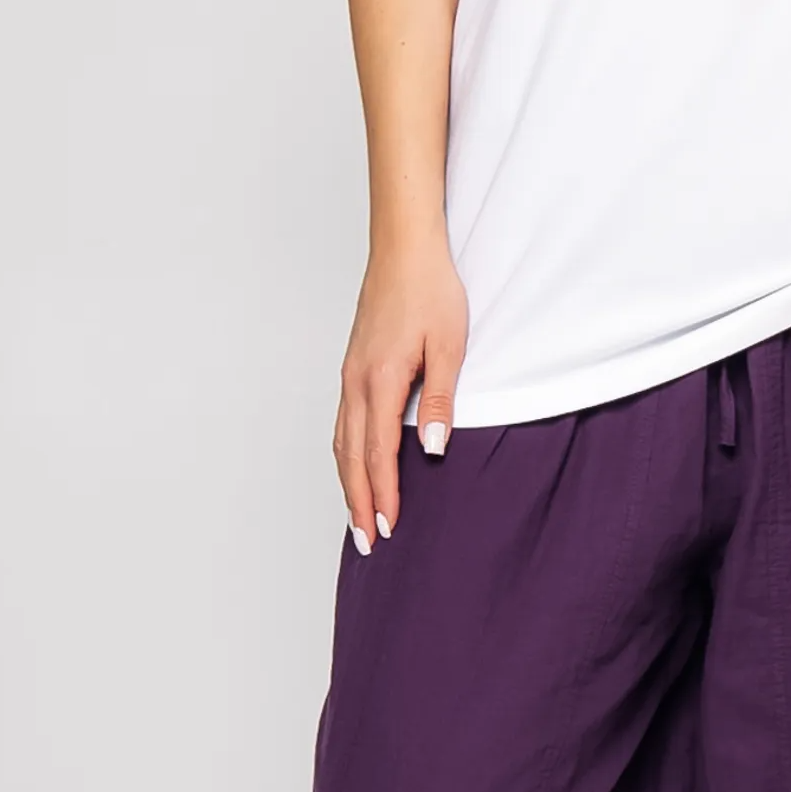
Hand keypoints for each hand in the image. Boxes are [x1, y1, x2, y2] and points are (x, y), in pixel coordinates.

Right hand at [335, 236, 468, 551]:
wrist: (404, 248)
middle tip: (367, 543)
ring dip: (349, 483)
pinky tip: (356, 466)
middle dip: (358, 502)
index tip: (389, 529)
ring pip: (341, 442)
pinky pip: (342, 423)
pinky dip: (346, 454)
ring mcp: (349, 375)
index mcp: (380, 380)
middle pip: (351, 456)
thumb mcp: (449, 346)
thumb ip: (438, 400)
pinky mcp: (353, 366)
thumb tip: (430, 449)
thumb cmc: (431, 291)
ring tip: (358, 518)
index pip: (379, 453)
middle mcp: (356, 382)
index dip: (383, 494)